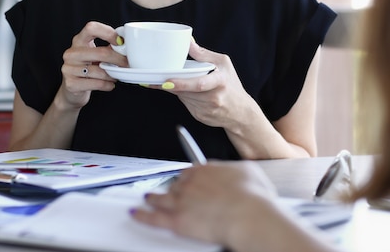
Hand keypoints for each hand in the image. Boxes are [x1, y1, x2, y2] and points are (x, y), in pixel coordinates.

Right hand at [58, 21, 125, 108]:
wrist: (71, 88)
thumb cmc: (87, 67)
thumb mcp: (95, 54)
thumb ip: (108, 48)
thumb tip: (126, 46)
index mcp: (78, 41)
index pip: (91, 28)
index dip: (108, 33)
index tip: (120, 41)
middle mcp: (71, 53)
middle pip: (100, 52)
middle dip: (118, 59)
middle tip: (127, 64)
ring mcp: (69, 68)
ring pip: (100, 71)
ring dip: (113, 75)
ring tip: (116, 76)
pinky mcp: (71, 84)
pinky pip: (97, 84)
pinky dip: (107, 85)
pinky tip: (110, 84)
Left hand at [132, 161, 277, 247]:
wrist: (248, 215)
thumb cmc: (253, 197)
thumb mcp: (250, 172)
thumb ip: (237, 170)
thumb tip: (237, 171)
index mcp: (205, 169)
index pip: (191, 171)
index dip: (189, 177)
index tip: (189, 180)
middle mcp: (190, 182)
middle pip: (176, 184)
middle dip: (175, 189)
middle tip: (174, 193)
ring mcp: (181, 201)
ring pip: (162, 197)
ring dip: (153, 198)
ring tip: (148, 198)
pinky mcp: (177, 220)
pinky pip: (153, 217)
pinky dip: (142, 215)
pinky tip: (136, 213)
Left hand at [158, 39, 256, 130]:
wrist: (241, 112)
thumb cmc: (231, 85)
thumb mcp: (223, 64)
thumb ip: (203, 54)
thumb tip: (188, 42)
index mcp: (220, 81)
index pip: (199, 84)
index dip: (182, 83)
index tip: (167, 82)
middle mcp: (214, 98)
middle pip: (186, 91)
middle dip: (173, 85)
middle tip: (161, 80)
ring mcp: (207, 109)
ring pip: (183, 97)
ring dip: (178, 90)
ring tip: (182, 83)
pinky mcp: (201, 116)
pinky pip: (186, 104)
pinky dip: (183, 97)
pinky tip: (189, 93)